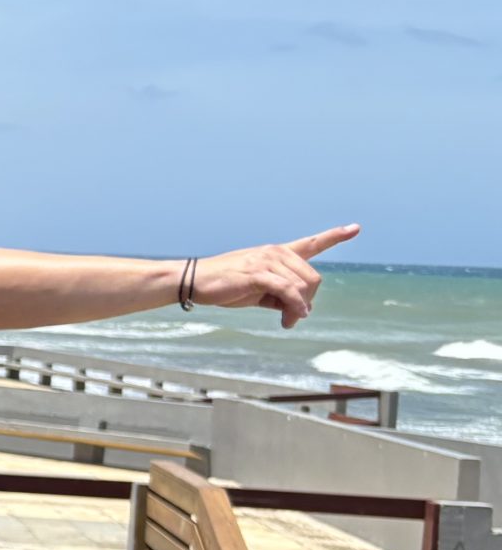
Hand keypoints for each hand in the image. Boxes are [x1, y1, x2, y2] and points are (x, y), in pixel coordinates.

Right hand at [191, 226, 358, 327]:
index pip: (311, 243)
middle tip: (293, 318)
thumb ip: (281, 297)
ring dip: (300, 309)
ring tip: (287, 321)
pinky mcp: (258, 273)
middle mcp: (275, 252)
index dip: (335, 236)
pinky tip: (289, 320)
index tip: (355, 228)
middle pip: (312, 278)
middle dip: (308, 301)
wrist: (194, 281)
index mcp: (277, 253)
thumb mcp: (258, 291)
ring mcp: (266, 260)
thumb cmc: (225, 286)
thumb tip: (300, 312)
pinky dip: (294, 307)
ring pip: (303, 286)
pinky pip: (288, 291)